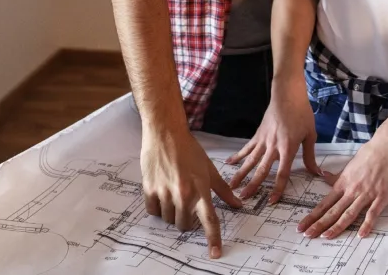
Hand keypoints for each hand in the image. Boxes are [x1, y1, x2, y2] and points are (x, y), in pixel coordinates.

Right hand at [141, 126, 241, 258]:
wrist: (166, 134)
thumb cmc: (189, 150)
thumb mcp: (209, 169)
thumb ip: (223, 190)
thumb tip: (238, 204)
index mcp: (200, 189)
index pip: (209, 220)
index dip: (213, 238)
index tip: (215, 253)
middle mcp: (183, 194)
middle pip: (184, 225)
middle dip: (186, 220)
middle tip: (186, 204)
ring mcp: (165, 192)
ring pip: (168, 220)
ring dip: (171, 213)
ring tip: (173, 194)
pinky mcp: (149, 189)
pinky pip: (153, 211)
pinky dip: (157, 208)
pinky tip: (161, 193)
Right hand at [226, 77, 320, 202]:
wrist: (288, 94)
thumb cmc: (302, 113)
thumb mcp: (310, 134)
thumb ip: (310, 156)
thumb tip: (316, 173)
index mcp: (288, 148)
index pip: (282, 173)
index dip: (277, 188)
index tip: (272, 201)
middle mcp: (273, 146)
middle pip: (261, 170)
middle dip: (252, 185)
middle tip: (243, 199)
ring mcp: (263, 140)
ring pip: (250, 160)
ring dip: (241, 174)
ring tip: (231, 186)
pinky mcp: (258, 134)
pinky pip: (247, 148)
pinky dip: (238, 156)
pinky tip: (229, 163)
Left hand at [297, 134, 387, 239]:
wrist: (386, 147)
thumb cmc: (369, 154)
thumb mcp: (349, 165)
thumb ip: (337, 176)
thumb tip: (323, 176)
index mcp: (343, 183)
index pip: (325, 203)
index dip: (313, 216)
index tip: (302, 226)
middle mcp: (352, 190)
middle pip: (333, 211)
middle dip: (319, 224)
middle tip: (308, 235)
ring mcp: (367, 194)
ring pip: (349, 214)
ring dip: (337, 226)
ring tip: (327, 237)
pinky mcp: (381, 196)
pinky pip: (372, 213)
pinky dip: (367, 224)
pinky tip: (361, 235)